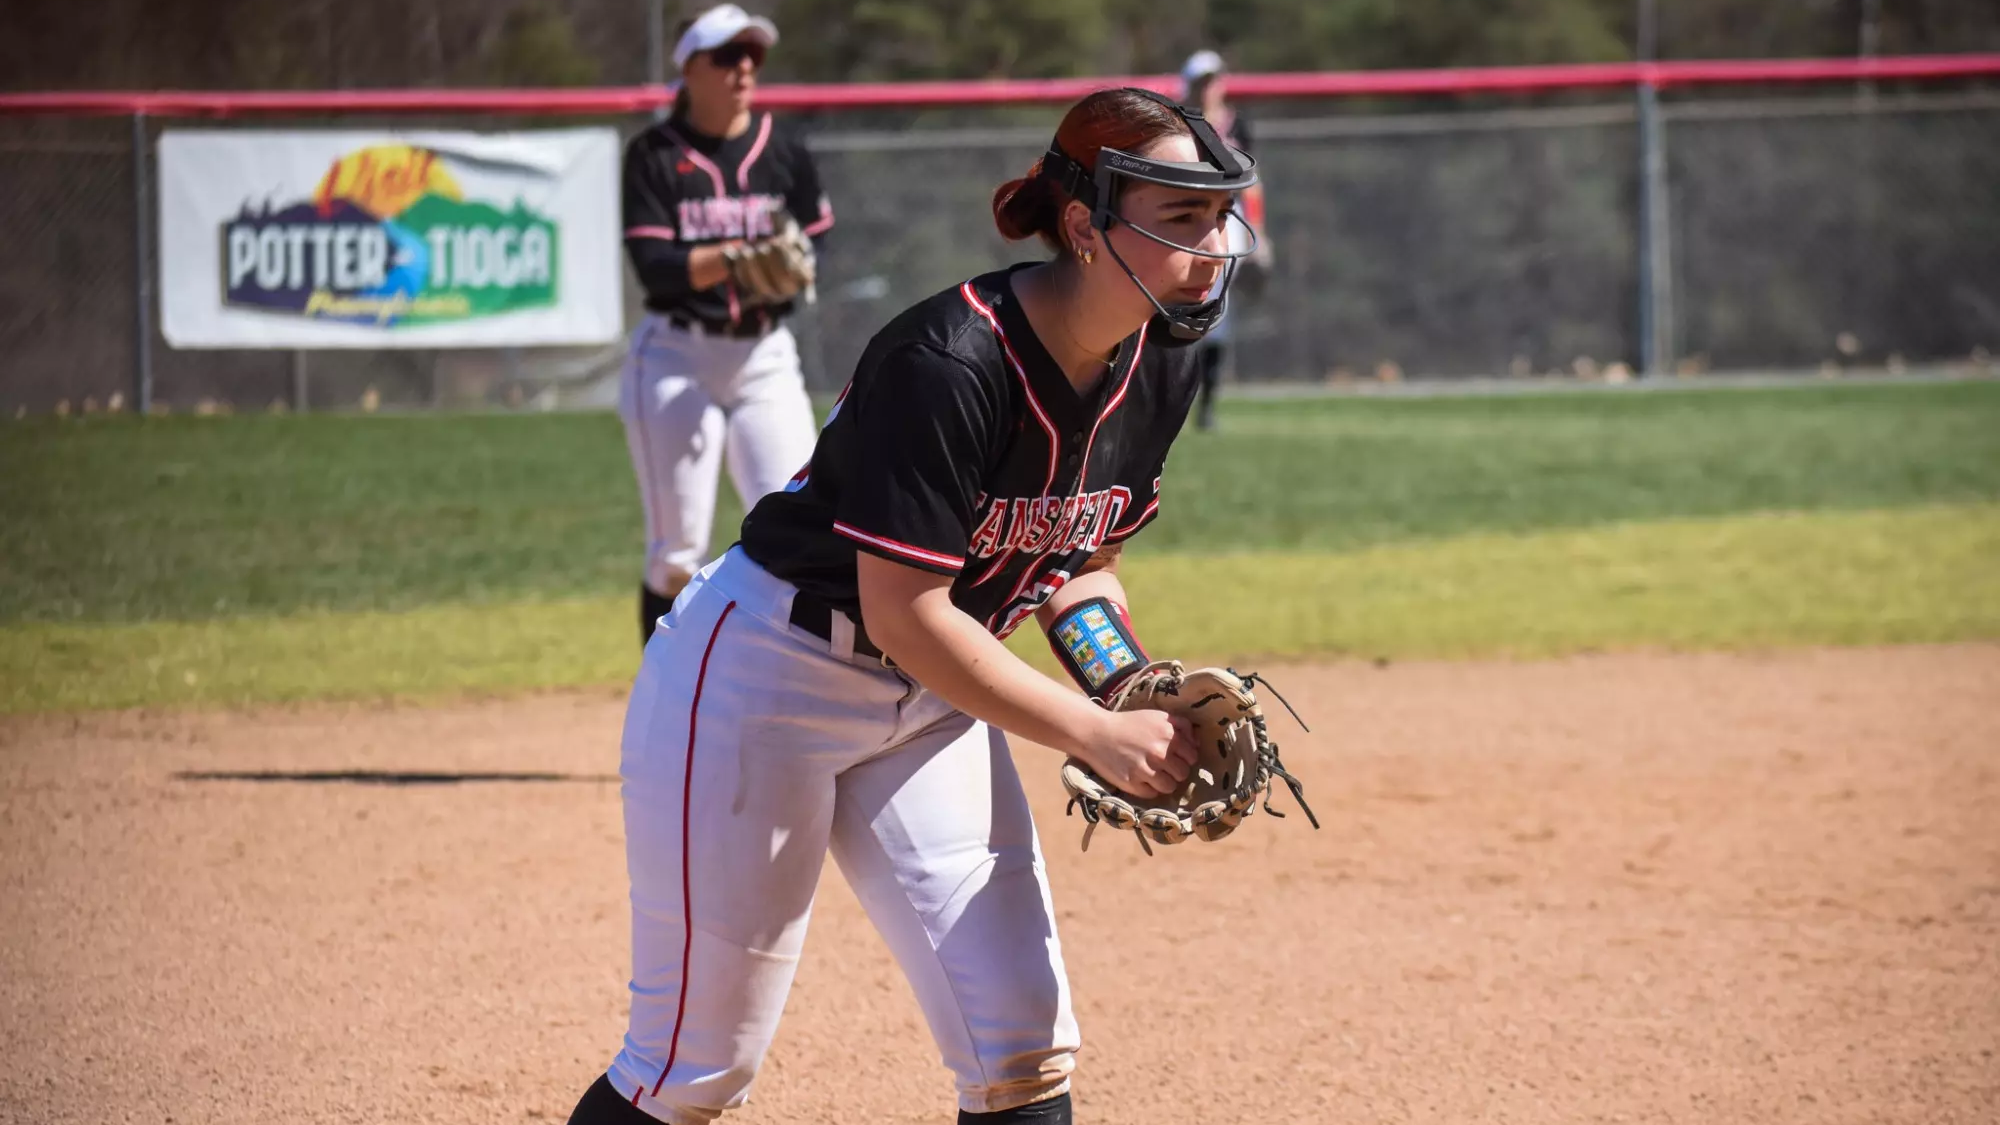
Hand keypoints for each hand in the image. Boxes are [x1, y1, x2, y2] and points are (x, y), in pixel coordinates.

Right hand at [1076, 707, 1199, 798]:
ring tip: (1153, 775)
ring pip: (1169, 786)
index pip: (1192, 757)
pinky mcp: (1132, 783)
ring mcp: (1146, 769)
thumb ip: (1181, 725)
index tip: (1175, 757)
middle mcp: (1160, 753)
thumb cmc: (1129, 723)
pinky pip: (1152, 794)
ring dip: (1164, 782)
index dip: (1185, 758)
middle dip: (1175, 771)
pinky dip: (1149, 789)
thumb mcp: (1157, 716)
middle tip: (1164, 767)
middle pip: (1182, 774)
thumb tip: (1197, 743)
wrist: (1097, 733)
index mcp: (1169, 735)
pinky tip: (1141, 779)